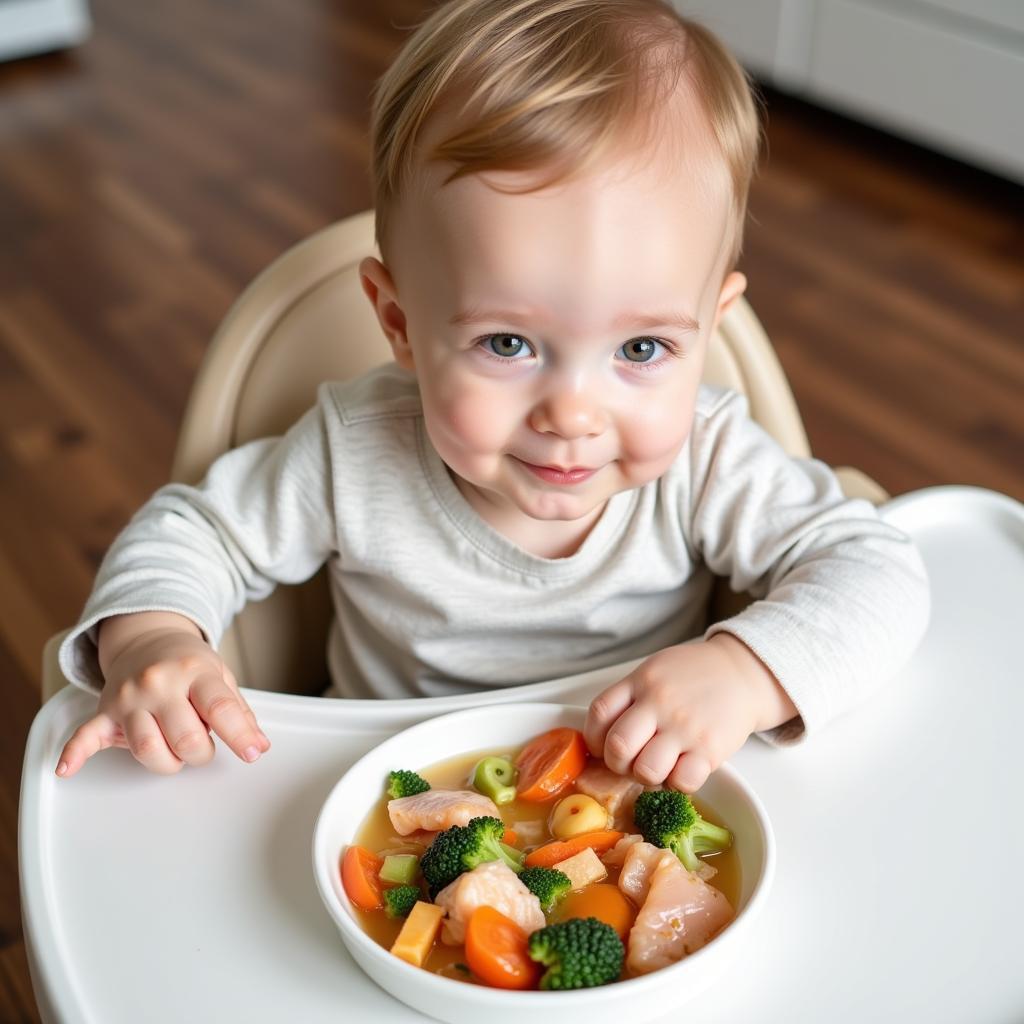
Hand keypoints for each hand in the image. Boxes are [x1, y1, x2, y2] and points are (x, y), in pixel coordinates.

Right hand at [56, 617, 269, 777]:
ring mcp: (130, 697)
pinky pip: (86, 734)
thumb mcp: (221, 677)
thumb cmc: (189, 664)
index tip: (253, 752)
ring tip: (174, 750)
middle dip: (201, 753)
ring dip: (166, 761)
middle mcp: (160, 682)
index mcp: (196, 672)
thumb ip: (239, 712)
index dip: (240, 735)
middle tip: (202, 746)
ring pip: (146, 746)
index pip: (221, 707)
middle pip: (185, 736)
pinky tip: (66, 769)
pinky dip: (75, 753)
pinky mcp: (106, 711)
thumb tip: (258, 746)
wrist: (148, 638)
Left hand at [583, 634, 796, 792]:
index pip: (599, 713)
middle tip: (629, 762)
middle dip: (617, 764)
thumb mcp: (654, 671)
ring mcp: (684, 726)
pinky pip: (681, 782)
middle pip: (618, 747)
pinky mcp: (710, 748)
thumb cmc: (693, 675)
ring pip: (646, 770)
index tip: (602, 747)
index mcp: (641, 681)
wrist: (741, 673)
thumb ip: (629, 696)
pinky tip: (681, 770)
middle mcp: (659, 702)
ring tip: (657, 766)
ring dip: (646, 776)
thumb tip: (602, 735)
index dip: (594, 738)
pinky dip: (677, 784)